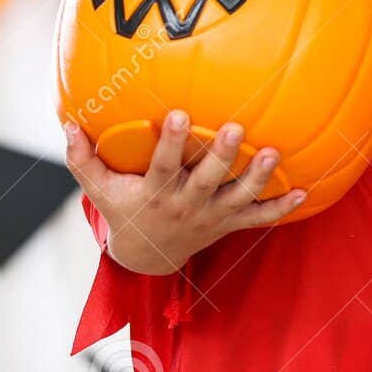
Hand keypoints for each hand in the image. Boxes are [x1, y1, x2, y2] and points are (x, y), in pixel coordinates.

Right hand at [64, 109, 306, 274]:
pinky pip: (260, 218)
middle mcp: (187, 206)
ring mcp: (212, 217)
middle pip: (207, 180)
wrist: (147, 257)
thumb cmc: (123, 211)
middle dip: (221, 155)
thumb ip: (83, 158)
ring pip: (239, 197)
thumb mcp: (98, 190)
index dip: (171, 142)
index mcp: (157, 194)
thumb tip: (67, 123)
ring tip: (273, 153)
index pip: (163, 166)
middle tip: (234, 127)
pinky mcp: (230, 224)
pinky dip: (281, 208)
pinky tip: (304, 190)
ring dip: (258, 177)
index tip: (178, 114)